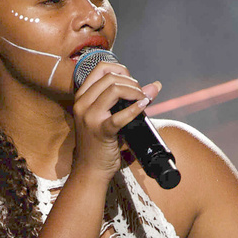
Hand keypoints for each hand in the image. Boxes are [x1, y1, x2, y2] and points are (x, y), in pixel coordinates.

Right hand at [69, 60, 161, 179]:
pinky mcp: (101, 132)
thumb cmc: (100, 142)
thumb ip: (127, 99)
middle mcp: (82, 104)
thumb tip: (155, 86)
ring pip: (114, 89)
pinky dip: (135, 109)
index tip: (131, 81)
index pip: (100, 68)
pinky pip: (120, 116)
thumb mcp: (108, 116)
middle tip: (140, 94)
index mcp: (81, 97)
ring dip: (135, 92)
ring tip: (142, 101)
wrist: (90, 169)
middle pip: (109, 77)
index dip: (120, 69)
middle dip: (131, 82)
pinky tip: (143, 107)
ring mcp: (89, 117)